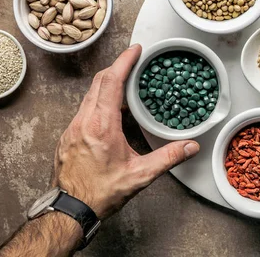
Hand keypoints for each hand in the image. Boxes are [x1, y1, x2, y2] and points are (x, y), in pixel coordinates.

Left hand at [52, 44, 199, 218]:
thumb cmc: (100, 193)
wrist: (70, 210)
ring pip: (89, 94)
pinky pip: (84, 108)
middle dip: (117, 67)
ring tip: (126, 82)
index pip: (112, 82)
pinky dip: (99, 100)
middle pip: (99, 82)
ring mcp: (73, 128)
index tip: (135, 50)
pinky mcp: (69, 135)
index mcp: (101, 125)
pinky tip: (111, 110)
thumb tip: (191, 146)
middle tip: (134, 61)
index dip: (124, 62)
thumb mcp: (140, 175)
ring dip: (107, 84)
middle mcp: (84, 121)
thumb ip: (168, 157)